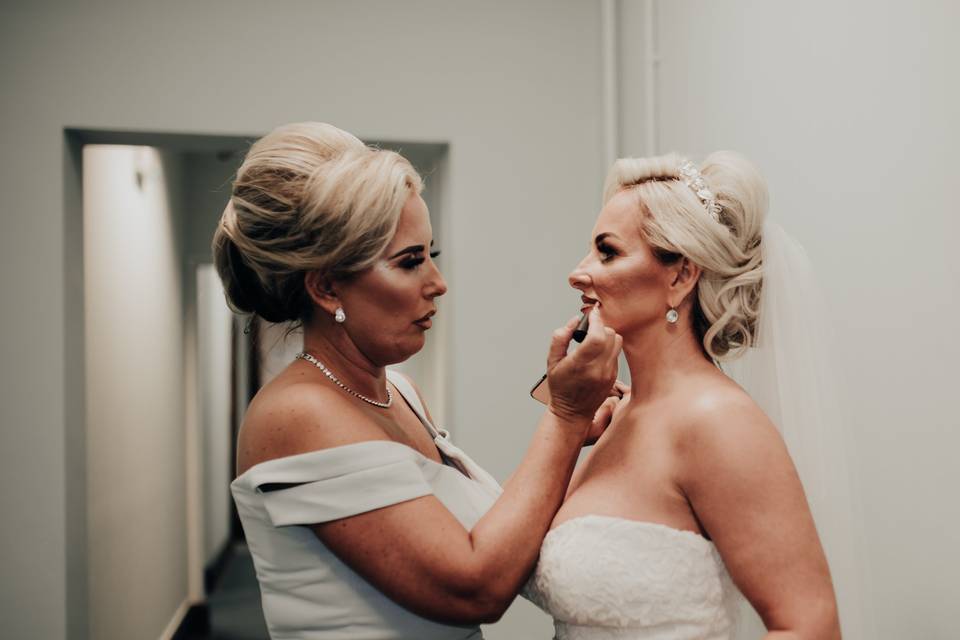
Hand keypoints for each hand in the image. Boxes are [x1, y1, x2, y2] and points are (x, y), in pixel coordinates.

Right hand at [546, 306, 621, 425]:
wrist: (572, 412)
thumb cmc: (560, 388)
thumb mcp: (552, 361)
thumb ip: (560, 338)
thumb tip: (573, 321)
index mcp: (580, 364)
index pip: (597, 336)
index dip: (596, 320)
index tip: (592, 314)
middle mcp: (598, 369)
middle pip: (610, 335)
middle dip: (600, 327)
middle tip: (589, 330)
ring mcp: (608, 373)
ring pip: (616, 342)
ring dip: (606, 336)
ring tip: (594, 341)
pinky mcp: (614, 376)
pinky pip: (616, 353)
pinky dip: (608, 348)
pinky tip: (597, 353)